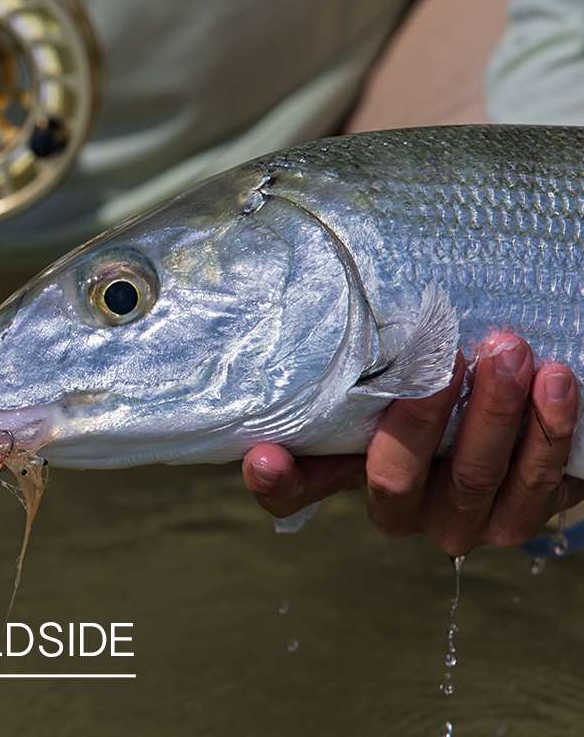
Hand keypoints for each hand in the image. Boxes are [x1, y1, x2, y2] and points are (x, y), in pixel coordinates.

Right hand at [242, 334, 583, 555]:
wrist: (522, 420)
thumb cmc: (443, 386)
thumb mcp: (397, 375)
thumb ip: (373, 359)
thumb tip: (347, 298)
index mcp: (348, 474)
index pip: (296, 490)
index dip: (276, 483)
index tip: (265, 457)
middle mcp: (398, 511)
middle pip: (395, 478)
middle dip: (423, 416)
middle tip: (448, 356)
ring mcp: (458, 522)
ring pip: (472, 477)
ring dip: (496, 412)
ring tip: (511, 350)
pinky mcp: (518, 520)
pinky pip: (537, 482)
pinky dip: (548, 428)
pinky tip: (554, 381)